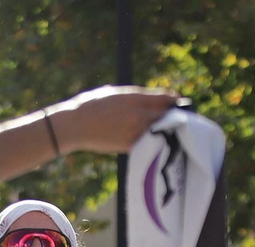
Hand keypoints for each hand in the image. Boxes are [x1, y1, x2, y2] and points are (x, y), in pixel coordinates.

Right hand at [55, 86, 182, 154]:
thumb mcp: (114, 93)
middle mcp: (139, 113)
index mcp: (135, 97)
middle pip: (167, 115)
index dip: (174, 101)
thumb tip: (145, 99)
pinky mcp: (130, 145)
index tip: (177, 103)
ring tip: (169, 132)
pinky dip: (153, 142)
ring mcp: (135, 130)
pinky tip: (154, 143)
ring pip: (160, 130)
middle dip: (173, 117)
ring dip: (166, 131)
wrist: (75, 125)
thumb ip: (132, 96)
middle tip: (178, 120)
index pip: (165, 98)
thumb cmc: (91, 106)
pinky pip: (148, 143)